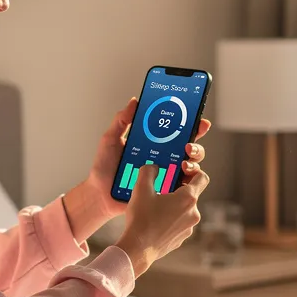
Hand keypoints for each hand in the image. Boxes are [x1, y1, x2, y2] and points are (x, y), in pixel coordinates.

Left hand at [83, 98, 211, 219]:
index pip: (175, 132)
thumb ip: (121, 121)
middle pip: (189, 148)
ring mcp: (165, 175)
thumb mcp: (110, 139)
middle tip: (188, 145)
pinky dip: (187, 182)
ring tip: (183, 163)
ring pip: (190, 167)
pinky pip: (183, 187)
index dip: (190, 125)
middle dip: (195, 145)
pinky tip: (181, 178)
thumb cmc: (104, 168)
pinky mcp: (164, 191)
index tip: (197, 120)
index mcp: (153, 144)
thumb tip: (134, 102)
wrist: (99, 194)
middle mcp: (162, 158)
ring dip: (193, 163)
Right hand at [115, 161, 210, 276]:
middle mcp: (194, 213)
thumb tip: (154, 167)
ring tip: (155, 207)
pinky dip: (171, 220)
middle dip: (178, 190)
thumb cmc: (141, 218)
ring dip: (174, 206)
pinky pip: (179, 224)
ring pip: (185, 210)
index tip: (181, 172)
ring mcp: (189, 228)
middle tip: (161, 189)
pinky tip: (154, 222)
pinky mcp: (182, 239)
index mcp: (188, 198)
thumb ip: (149, 171)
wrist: (138, 249)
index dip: (193, 172)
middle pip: (192, 194)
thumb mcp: (141, 188)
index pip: (202, 178)